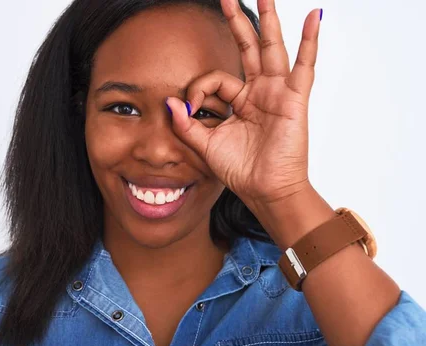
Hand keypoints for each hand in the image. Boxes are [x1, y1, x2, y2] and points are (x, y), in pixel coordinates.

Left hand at [166, 0, 321, 207]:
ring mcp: (277, 92)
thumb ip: (186, 123)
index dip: (198, 89)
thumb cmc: (240, 170)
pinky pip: (304, 65)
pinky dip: (309, 41)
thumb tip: (170, 101)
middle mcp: (259, 92)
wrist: (264, 190)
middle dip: (237, 22)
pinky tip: (313, 16)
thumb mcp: (205, 145)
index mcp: (239, 101)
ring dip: (268, 19)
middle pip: (247, 48)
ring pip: (272, 48)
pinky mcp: (294, 99)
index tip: (190, 108)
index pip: (215, 79)